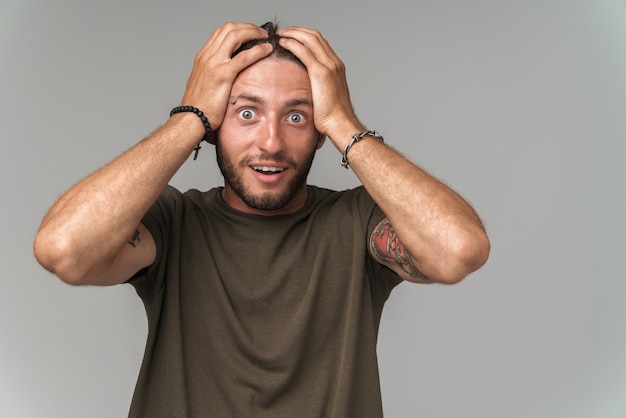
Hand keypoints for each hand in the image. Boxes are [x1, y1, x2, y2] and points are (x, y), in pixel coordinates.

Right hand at [181, 23, 271, 131]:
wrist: (191, 118)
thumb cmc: (199, 107)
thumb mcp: (205, 85)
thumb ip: (214, 76)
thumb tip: (227, 76)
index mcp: (203, 58)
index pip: (221, 32)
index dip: (238, 28)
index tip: (250, 32)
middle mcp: (207, 56)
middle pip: (228, 29)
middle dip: (247, 26)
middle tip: (261, 32)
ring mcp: (214, 64)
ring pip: (235, 36)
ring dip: (253, 32)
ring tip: (265, 37)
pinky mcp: (222, 74)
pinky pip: (244, 56)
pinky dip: (258, 50)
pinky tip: (266, 49)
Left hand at [277, 27, 362, 144]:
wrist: (340, 124)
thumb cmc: (333, 117)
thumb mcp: (327, 97)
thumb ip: (319, 88)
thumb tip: (308, 90)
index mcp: (337, 67)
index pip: (320, 43)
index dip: (305, 36)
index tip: (292, 37)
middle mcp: (335, 63)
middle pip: (315, 36)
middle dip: (298, 30)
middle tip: (283, 31)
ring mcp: (329, 66)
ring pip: (310, 38)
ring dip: (293, 33)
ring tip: (280, 34)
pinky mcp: (320, 72)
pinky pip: (304, 51)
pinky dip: (292, 43)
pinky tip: (282, 43)